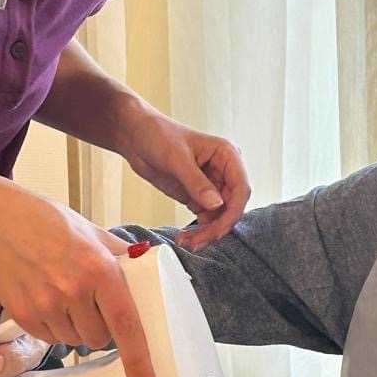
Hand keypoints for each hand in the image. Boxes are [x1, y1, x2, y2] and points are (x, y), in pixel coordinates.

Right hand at [0, 186, 155, 376]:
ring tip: (63, 295)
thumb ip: (120, 255)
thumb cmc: (47, 222)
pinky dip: (52, 326)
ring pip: (73, 340)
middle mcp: (75, 290)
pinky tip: (45, 299)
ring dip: (75, 328)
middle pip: (99, 338)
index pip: (127, 324)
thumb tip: (147, 267)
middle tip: (90, 303)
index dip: (139, 360)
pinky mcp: (24, 314)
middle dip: (100, 328)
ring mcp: (46, 304)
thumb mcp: (92, 232)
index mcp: (100, 269)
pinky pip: (49, 338)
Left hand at [116, 101, 249, 251]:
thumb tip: (217, 205)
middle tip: (198, 241)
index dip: (233, 211)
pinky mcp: (198, 195)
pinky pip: (206, 218)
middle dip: (218, 226)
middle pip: (232, 206)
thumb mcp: (176, 158)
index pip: (241, 188)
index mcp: (227, 155)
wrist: (135, 136)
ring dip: (207, 232)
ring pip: (220, 216)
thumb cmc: (157, 135)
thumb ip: (197, 183)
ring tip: (187, 242)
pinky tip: (185, 237)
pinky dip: (199, 230)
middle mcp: (224, 171)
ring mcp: (211, 185)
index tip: (219, 229)